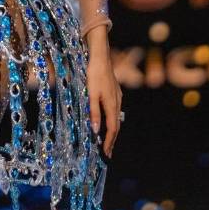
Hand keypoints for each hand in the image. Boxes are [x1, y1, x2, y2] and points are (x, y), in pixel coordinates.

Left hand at [86, 33, 121, 158]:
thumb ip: (94, 112)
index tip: (106, 154)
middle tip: (108, 152)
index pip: (112, 128)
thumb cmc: (94, 74)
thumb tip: (96, 130)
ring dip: (112, 130)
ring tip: (107, 140)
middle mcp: (117, 101)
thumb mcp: (91, 94)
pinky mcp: (115, 90)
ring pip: (116, 117)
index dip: (109, 142)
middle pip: (116, 125)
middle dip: (112, 139)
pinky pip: (115, 109)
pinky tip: (108, 119)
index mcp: (112, 104)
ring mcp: (117, 95)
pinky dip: (112, 119)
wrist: (100, 56)